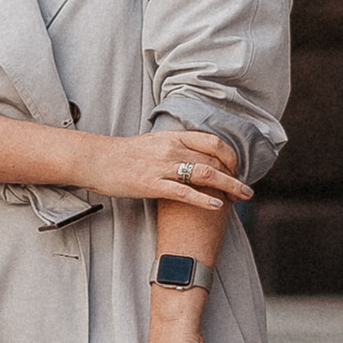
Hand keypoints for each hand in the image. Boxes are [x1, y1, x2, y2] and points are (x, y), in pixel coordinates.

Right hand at [93, 127, 248, 210]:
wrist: (96, 159)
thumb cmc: (124, 153)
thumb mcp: (154, 142)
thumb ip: (175, 146)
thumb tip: (194, 154)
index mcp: (173, 136)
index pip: (213, 142)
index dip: (231, 156)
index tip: (237, 170)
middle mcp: (172, 149)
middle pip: (214, 160)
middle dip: (235, 176)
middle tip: (246, 190)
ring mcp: (162, 167)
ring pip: (205, 174)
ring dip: (229, 186)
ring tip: (242, 197)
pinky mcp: (152, 185)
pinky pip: (184, 192)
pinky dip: (204, 199)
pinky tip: (218, 206)